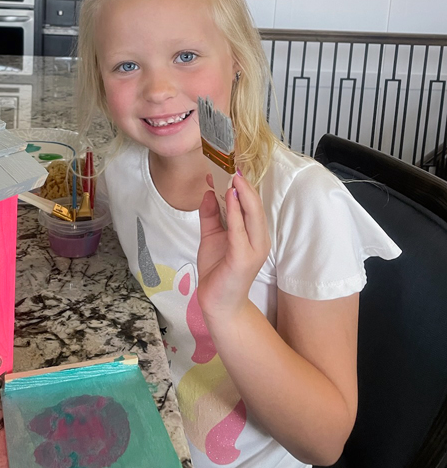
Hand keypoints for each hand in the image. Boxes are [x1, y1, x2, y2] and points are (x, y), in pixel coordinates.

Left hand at [196, 172, 270, 322]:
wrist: (218, 303)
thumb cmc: (218, 270)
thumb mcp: (211, 236)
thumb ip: (211, 215)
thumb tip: (209, 192)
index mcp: (254, 233)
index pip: (251, 205)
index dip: (243, 185)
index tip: (231, 165)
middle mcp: (259, 239)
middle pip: (255, 207)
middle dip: (245, 185)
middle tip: (235, 164)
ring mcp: (253, 249)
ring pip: (252, 216)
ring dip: (243, 195)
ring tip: (234, 176)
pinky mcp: (243, 258)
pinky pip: (239, 231)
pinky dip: (235, 213)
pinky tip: (229, 198)